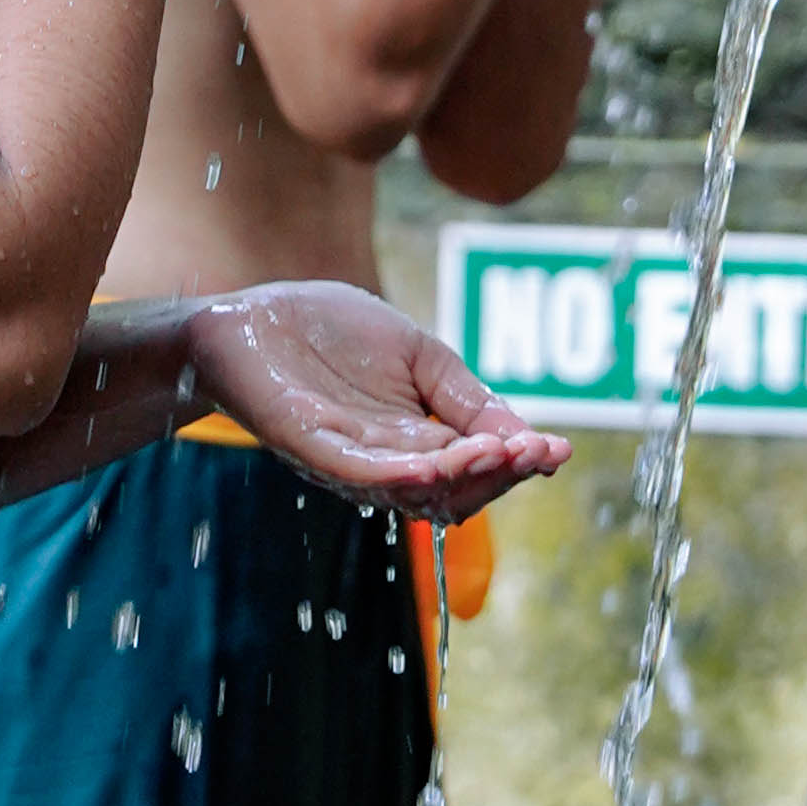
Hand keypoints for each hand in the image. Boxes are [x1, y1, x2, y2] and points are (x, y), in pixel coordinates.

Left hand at [183, 279, 569, 517]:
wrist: (248, 317)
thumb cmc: (329, 332)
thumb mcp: (420, 357)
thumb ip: (467, 398)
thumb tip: (530, 438)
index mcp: (417, 440)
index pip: (476, 465)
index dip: (517, 461)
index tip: (558, 450)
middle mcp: (387, 461)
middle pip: (453, 488)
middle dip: (499, 473)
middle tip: (536, 452)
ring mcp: (348, 460)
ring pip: (414, 488)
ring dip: (461, 476)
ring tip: (501, 454)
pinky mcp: (308, 447)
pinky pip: (360, 473)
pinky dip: (401, 473)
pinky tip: (436, 461)